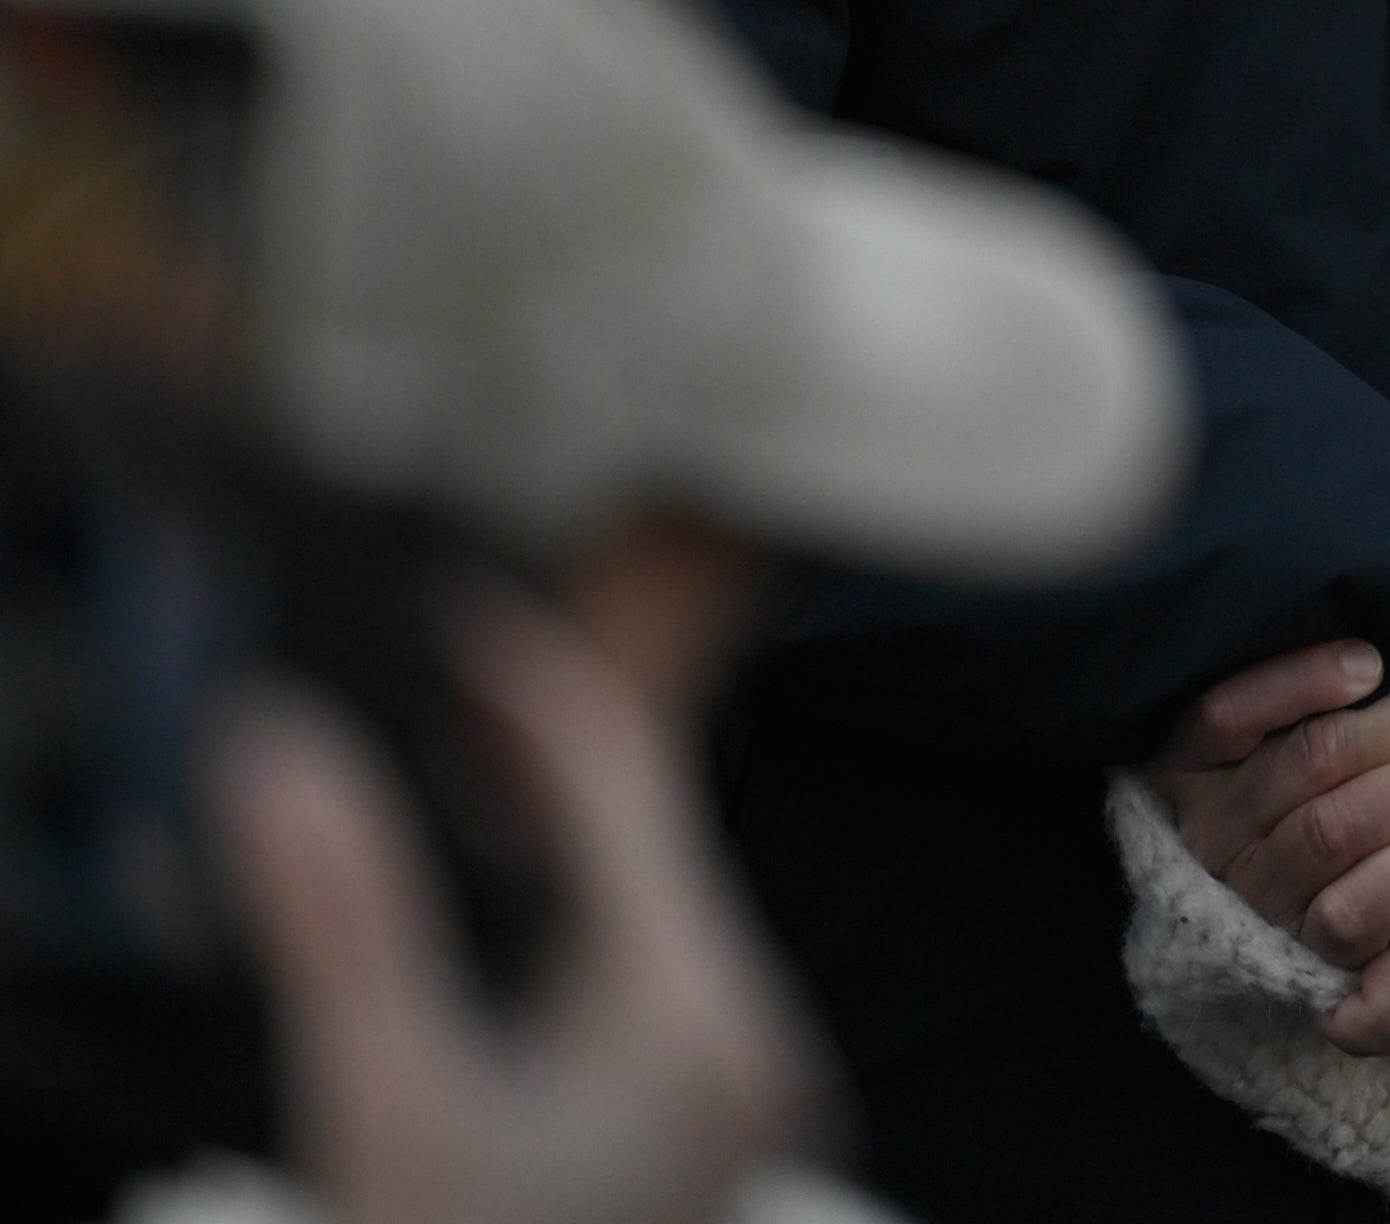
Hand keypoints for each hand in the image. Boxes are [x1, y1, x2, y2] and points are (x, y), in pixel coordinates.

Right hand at [211, 589, 829, 1223]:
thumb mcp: (378, 1105)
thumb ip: (339, 918)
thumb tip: (282, 742)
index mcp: (693, 1006)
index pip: (624, 778)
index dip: (529, 678)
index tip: (448, 609)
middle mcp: (743, 1039)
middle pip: (646, 835)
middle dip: (536, 749)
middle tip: (428, 670)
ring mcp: (731, 1100)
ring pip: (643, 908)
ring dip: (547, 837)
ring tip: (438, 766)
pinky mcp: (693, 1143)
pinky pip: (635, 983)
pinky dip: (558, 926)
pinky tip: (479, 920)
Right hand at [1145, 629, 1389, 966]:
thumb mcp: (1367, 657)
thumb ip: (1360, 608)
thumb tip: (1371, 537)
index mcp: (1207, 748)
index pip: (1221, 715)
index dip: (1297, 684)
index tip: (1375, 659)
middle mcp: (1218, 819)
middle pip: (1299, 767)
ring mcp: (1261, 883)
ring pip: (1326, 833)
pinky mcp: (1310, 937)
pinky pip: (1342, 919)